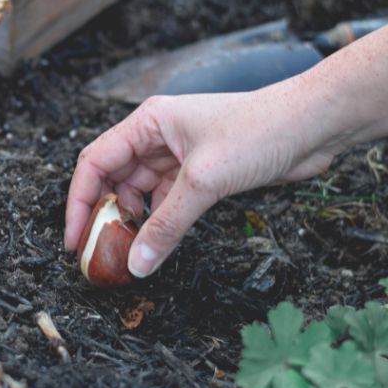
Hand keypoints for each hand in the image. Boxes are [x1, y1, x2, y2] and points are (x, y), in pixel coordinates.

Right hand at [64, 90, 340, 277]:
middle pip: (113, 179)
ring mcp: (178, 155)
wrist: (314, 125)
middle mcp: (156, 137)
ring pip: (139, 193)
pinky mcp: (199, 173)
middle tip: (97, 253)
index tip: (74, 238)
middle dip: (104, 215)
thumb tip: (138, 265)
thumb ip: (167, 225)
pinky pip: (166, 202)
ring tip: (127, 253)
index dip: (79, 202)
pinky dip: (158, 223)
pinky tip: (155, 243)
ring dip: (132, 222)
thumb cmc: (259, 131)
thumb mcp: (204, 181)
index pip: (95, 162)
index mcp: (148, 123)